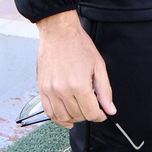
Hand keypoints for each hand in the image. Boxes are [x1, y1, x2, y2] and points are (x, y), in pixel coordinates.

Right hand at [34, 10, 115, 128]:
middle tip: (92, 108)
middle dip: (88, 115)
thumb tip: (110, 109)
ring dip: (73, 119)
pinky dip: (57, 118)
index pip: (91, 113)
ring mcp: (50, 90)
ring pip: (62, 117)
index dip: (99, 116)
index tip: (102, 113)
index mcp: (79, 85)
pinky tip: (65, 117)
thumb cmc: (78, 45)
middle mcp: (63, 90)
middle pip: (77, 116)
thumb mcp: (98, 66)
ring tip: (80, 112)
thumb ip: (105, 91)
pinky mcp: (42, 88)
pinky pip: (48, 111)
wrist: (59, 33)